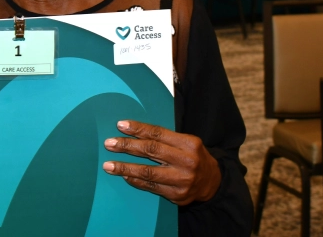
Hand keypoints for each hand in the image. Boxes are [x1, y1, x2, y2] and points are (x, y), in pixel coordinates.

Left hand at [102, 120, 220, 205]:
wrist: (213, 182)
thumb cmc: (193, 157)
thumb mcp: (186, 142)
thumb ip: (165, 138)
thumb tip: (134, 132)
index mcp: (188, 143)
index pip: (158, 134)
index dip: (138, 129)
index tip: (120, 126)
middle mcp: (186, 161)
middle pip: (151, 151)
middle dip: (127, 146)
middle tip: (109, 144)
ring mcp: (181, 180)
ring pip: (148, 172)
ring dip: (125, 168)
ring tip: (109, 166)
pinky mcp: (177, 195)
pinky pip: (151, 187)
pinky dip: (136, 181)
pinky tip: (125, 176)